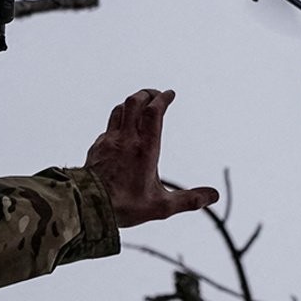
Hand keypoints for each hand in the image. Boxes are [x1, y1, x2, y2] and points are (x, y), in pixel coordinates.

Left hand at [85, 89, 218, 227]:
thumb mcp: (161, 207)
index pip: (154, 112)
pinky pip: (108, 127)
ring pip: (119, 110)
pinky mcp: (96, 148)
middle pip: (134, 102)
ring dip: (131, 103)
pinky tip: (121, 132)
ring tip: (140, 106)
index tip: (170, 94)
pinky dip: (118, 122)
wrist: (87, 207)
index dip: (162, 98)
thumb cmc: (124, 206)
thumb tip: (213, 196)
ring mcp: (109, 142)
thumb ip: (188, 200)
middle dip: (147, 94)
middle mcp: (126, 140)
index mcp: (145, 149)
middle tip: (156, 95)